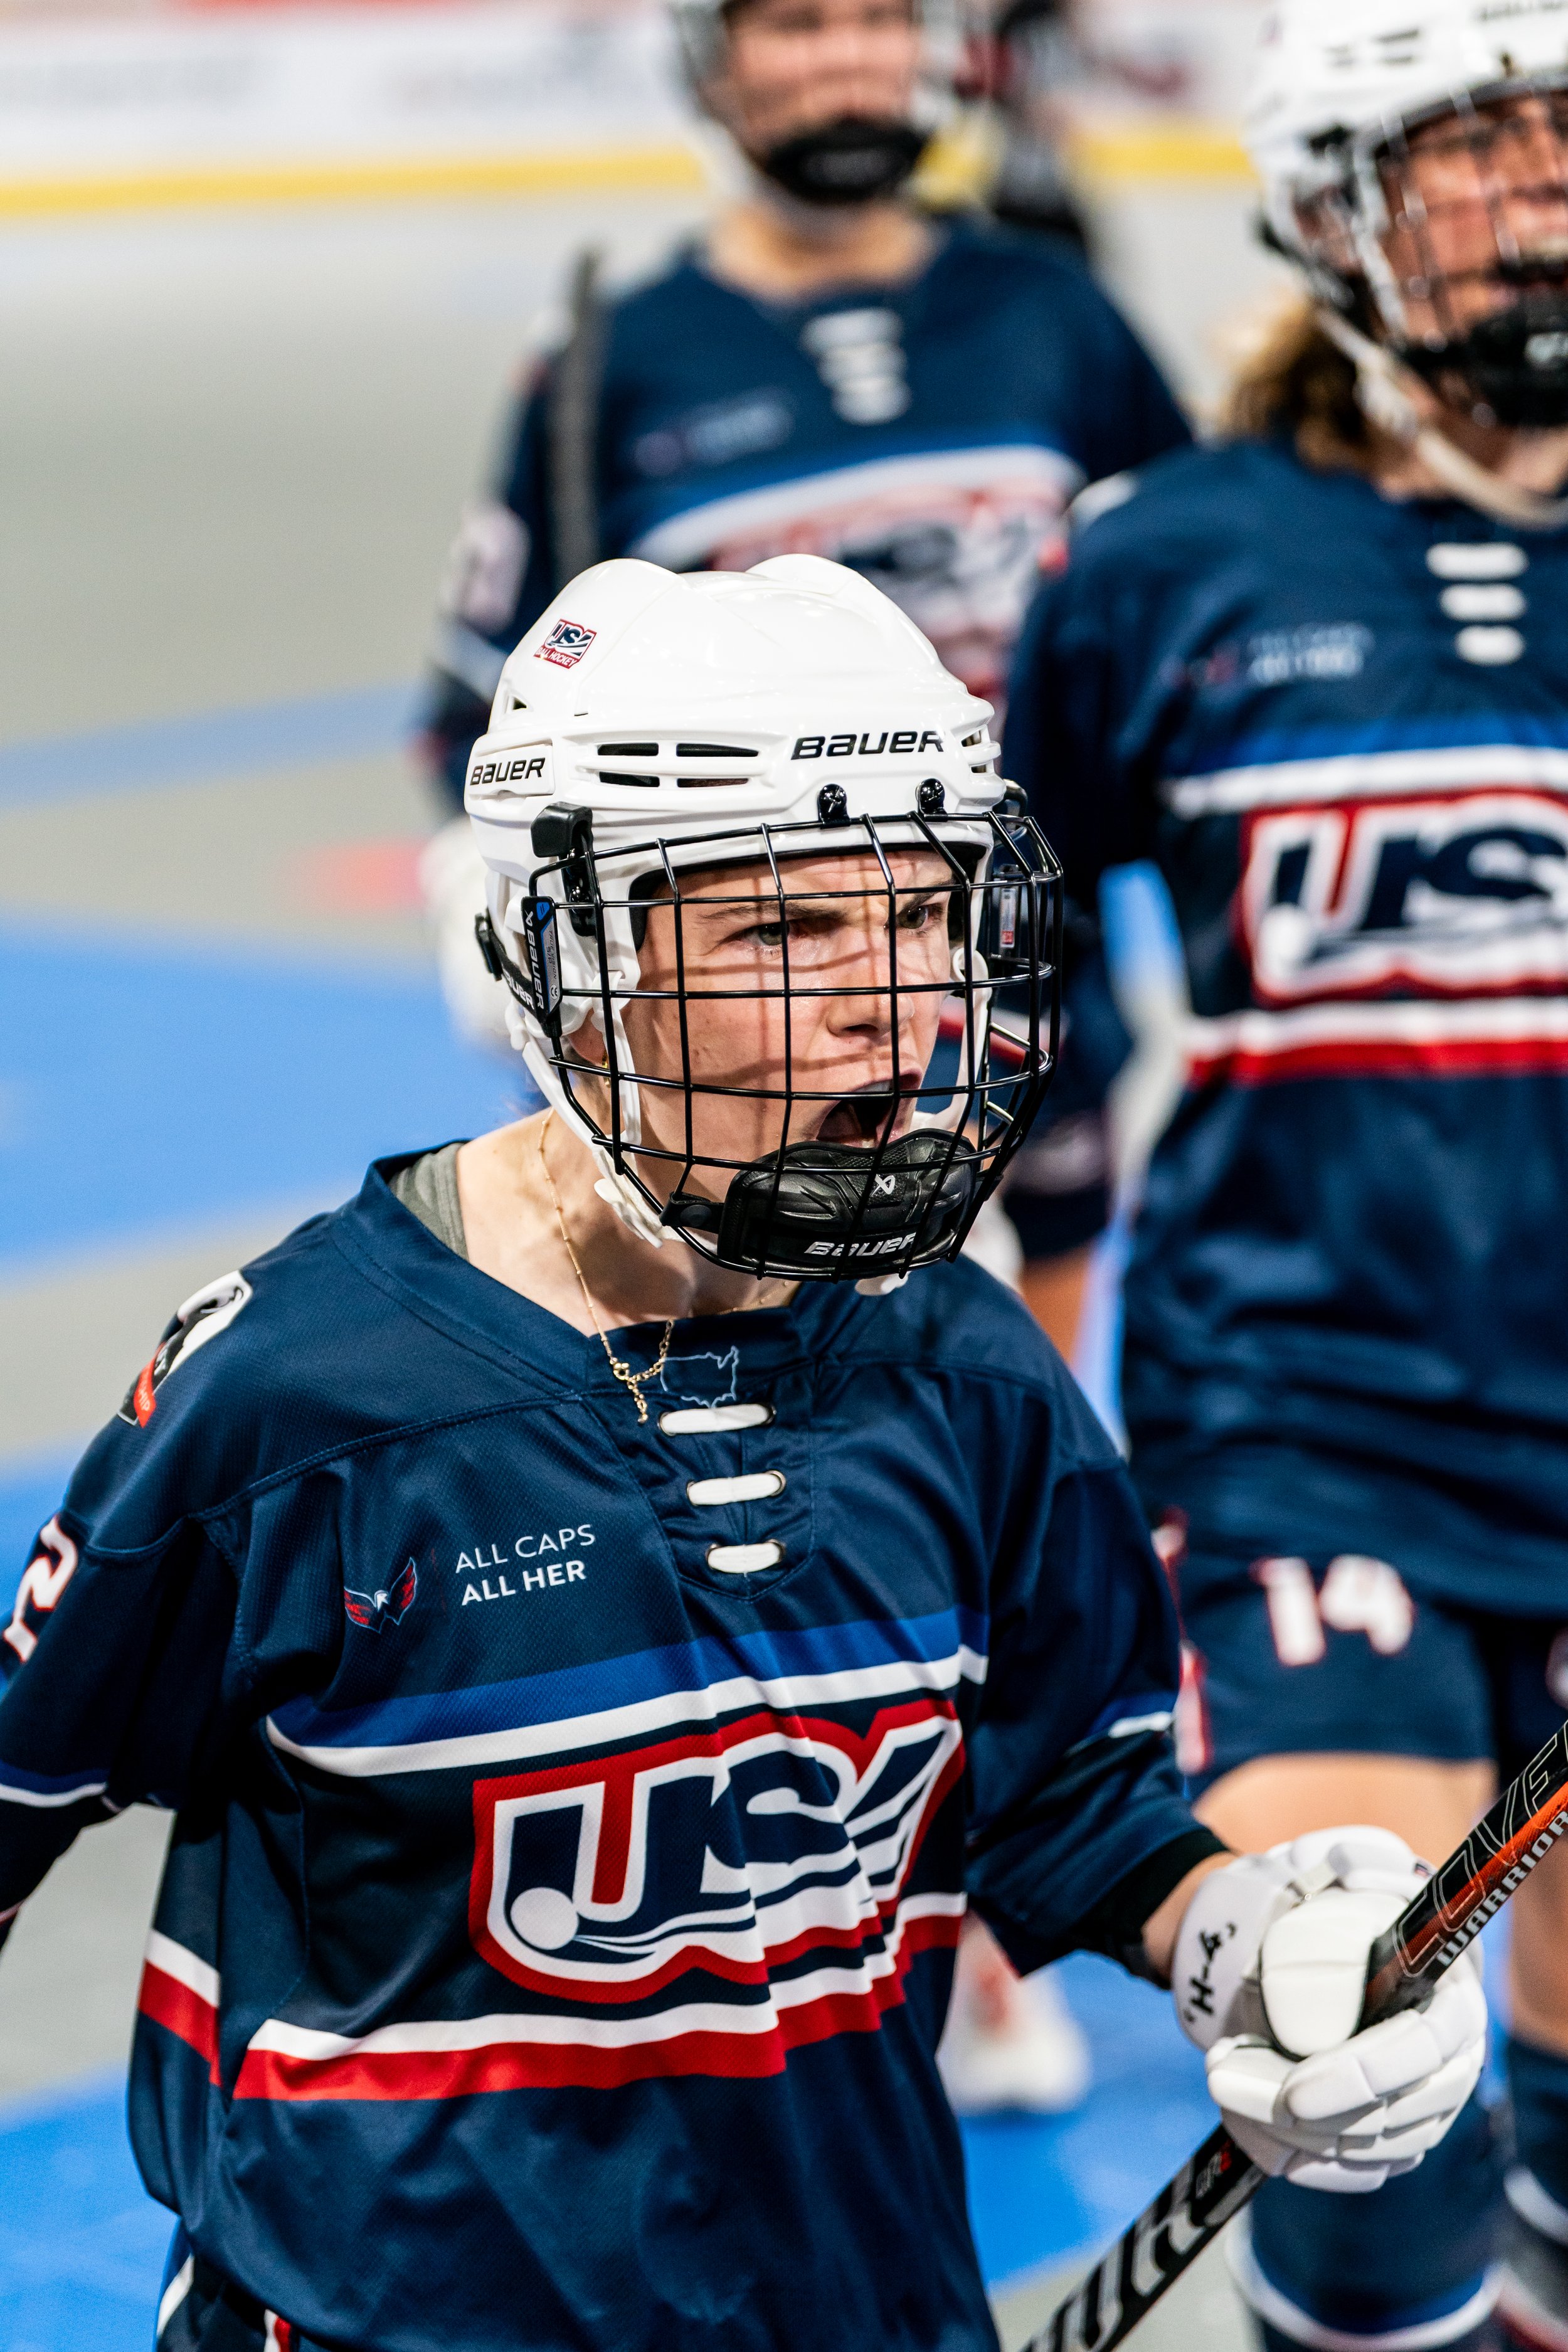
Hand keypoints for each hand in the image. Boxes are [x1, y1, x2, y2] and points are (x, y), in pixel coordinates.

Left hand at [1171, 1827, 1486, 2191]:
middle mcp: (1450, 2051)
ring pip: (1370, 2147)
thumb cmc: (1304, 1896)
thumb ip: (1355, 1854)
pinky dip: (1301, 2160)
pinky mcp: (1393, 2132)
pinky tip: (1247, 2124)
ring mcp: (1424, 2099)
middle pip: (1396, 2114)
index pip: (1429, 2049)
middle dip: (1308, 2116)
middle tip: (1226, 2079)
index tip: (1296, 2092)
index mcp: (1449, 1986)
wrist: (1263, 1937)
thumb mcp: (1325, 1860)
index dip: (1367, 2076)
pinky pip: (1358, 2169)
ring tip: (1222, 2080)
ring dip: (1288, 2134)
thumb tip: (1364, 1875)